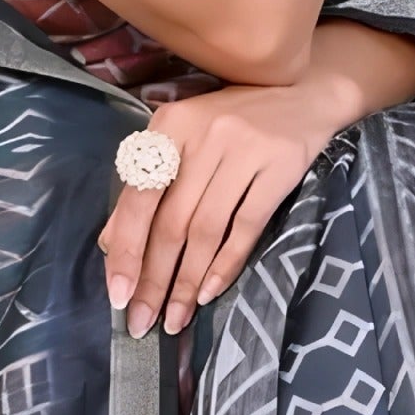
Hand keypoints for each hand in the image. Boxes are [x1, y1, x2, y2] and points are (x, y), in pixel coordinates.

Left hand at [97, 27, 414, 334]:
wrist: (304, 93)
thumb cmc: (233, 122)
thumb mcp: (184, 141)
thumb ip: (147, 187)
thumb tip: (110, 245)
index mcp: (169, 125)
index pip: (139, 199)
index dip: (126, 252)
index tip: (116, 296)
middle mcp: (203, 135)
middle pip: (171, 221)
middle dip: (154, 279)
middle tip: (142, 322)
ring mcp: (244, 150)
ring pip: (206, 230)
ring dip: (188, 282)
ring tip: (174, 318)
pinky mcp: (280, 167)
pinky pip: (246, 227)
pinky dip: (226, 265)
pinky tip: (210, 293)